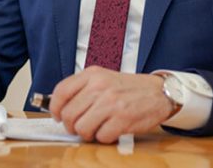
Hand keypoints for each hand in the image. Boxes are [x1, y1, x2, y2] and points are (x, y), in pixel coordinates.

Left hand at [49, 66, 172, 143]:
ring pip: (82, 128)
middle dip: (71, 126)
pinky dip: (104, 137)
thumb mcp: (103, 78)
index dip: (54, 107)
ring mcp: (111, 102)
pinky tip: (110, 130)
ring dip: (87, 133)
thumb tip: (59, 106)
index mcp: (92, 75)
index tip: (57, 115)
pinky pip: (101, 136)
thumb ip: (82, 88)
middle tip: (79, 127)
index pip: (61, 91)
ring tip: (96, 128)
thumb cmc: (128, 88)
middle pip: (69, 114)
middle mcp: (100, 86)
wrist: (158, 92)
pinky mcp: (123, 118)